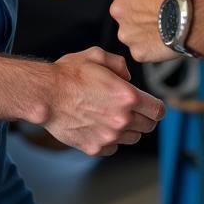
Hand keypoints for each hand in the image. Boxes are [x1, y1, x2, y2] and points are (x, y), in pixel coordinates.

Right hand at [44, 47, 164, 155]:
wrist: (46, 95)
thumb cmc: (69, 73)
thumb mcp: (97, 55)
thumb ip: (119, 64)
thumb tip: (128, 76)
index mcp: (127, 96)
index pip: (158, 111)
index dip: (156, 107)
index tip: (151, 105)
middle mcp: (122, 119)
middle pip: (148, 126)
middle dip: (143, 117)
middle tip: (131, 109)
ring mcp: (109, 136)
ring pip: (132, 138)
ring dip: (128, 129)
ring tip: (112, 116)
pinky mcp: (95, 148)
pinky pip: (113, 147)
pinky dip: (111, 139)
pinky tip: (99, 125)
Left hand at [111, 0, 197, 63]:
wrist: (192, 14)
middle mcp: (119, 7)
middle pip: (127, 6)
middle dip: (140, 6)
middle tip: (159, 4)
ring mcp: (127, 30)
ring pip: (132, 28)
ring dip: (144, 26)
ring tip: (163, 22)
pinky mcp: (138, 50)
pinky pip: (142, 48)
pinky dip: (151, 44)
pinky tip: (164, 36)